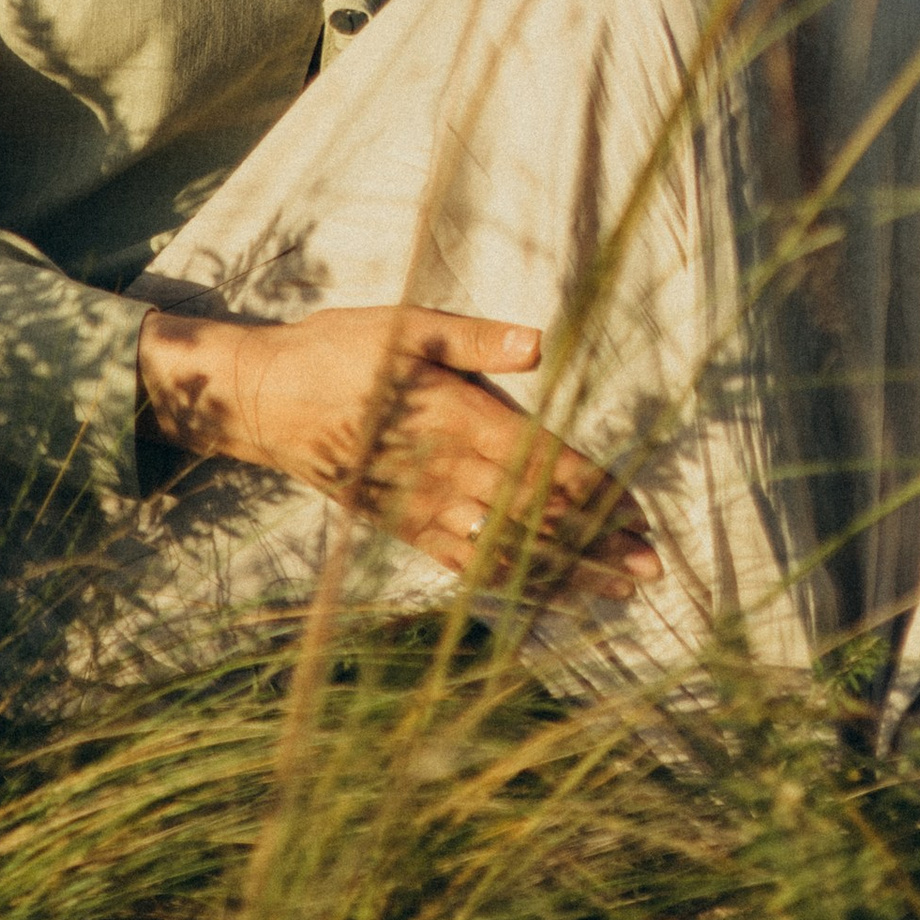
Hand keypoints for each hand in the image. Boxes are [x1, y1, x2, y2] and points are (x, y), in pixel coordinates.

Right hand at [135, 300, 661, 593]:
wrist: (267, 399)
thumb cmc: (340, 350)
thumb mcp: (405, 324)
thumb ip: (473, 338)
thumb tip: (537, 343)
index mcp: (455, 416)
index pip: (542, 465)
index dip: (595, 493)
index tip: (639, 512)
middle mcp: (445, 471)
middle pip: (536, 517)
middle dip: (598, 544)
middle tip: (653, 568)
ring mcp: (422, 506)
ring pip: (508, 548)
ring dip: (567, 572)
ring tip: (619, 591)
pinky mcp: (401, 525)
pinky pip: (463, 562)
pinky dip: (509, 581)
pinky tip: (545, 594)